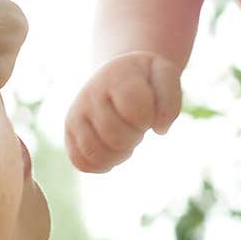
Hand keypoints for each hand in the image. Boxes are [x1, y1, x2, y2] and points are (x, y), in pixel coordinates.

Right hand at [64, 52, 181, 172]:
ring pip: (95, 152)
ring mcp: (76, 113)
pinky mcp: (70, 131)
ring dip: (118, 155)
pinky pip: (80, 162)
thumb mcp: (165, 75)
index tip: (148, 112)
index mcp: (116, 76)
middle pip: (115, 136)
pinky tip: (113, 152)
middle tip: (137, 127)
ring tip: (125, 141)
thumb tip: (160, 130)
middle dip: (134, 137)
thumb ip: (170, 99)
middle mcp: (90, 93)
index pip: (134, 109)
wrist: (116, 74)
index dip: (147, 119)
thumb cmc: (145, 79)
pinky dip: (101, 165)